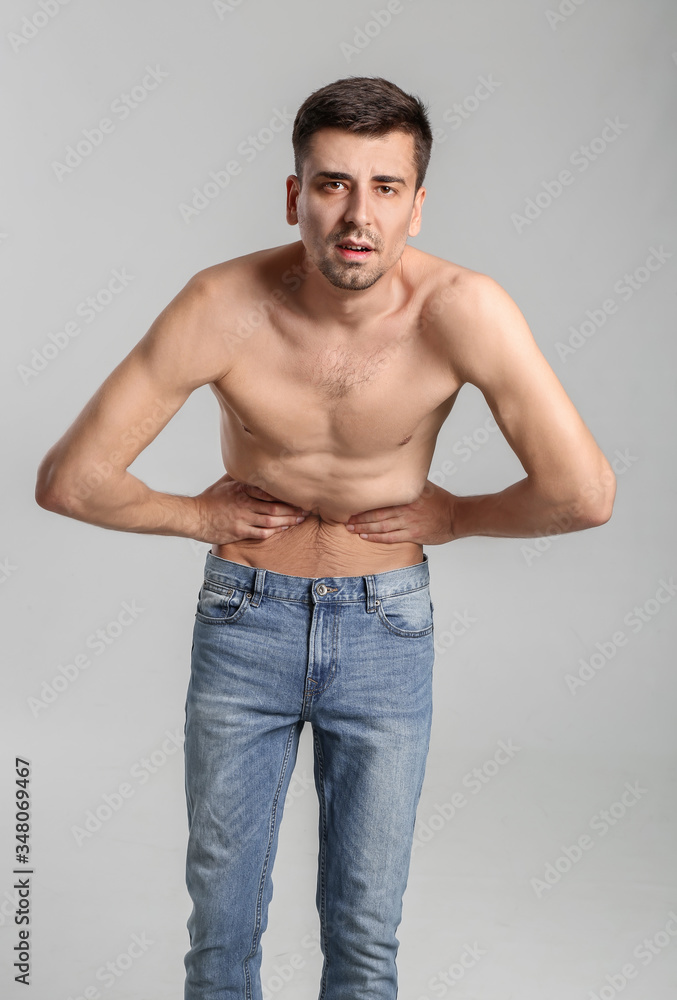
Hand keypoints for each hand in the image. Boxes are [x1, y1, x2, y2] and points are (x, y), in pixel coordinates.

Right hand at [194, 473, 309, 543]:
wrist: (194, 517)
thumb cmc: (210, 500)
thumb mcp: (226, 482)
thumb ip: (242, 475)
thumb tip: (253, 463)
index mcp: (242, 489)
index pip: (269, 490)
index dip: (286, 494)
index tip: (299, 493)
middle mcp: (244, 503)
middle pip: (274, 507)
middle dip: (292, 509)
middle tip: (307, 509)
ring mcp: (242, 518)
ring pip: (271, 521)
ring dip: (287, 521)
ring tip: (299, 520)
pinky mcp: (239, 531)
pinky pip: (261, 533)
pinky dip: (274, 532)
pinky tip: (283, 529)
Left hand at [344, 481, 455, 544]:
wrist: (456, 516)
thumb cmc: (440, 501)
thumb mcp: (424, 486)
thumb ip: (408, 482)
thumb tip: (393, 472)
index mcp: (407, 496)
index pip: (381, 499)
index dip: (364, 503)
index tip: (351, 503)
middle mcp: (406, 509)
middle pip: (377, 514)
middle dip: (359, 518)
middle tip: (345, 520)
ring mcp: (410, 523)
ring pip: (381, 526)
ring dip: (364, 528)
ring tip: (350, 529)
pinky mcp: (413, 535)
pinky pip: (391, 538)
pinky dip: (376, 537)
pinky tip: (366, 536)